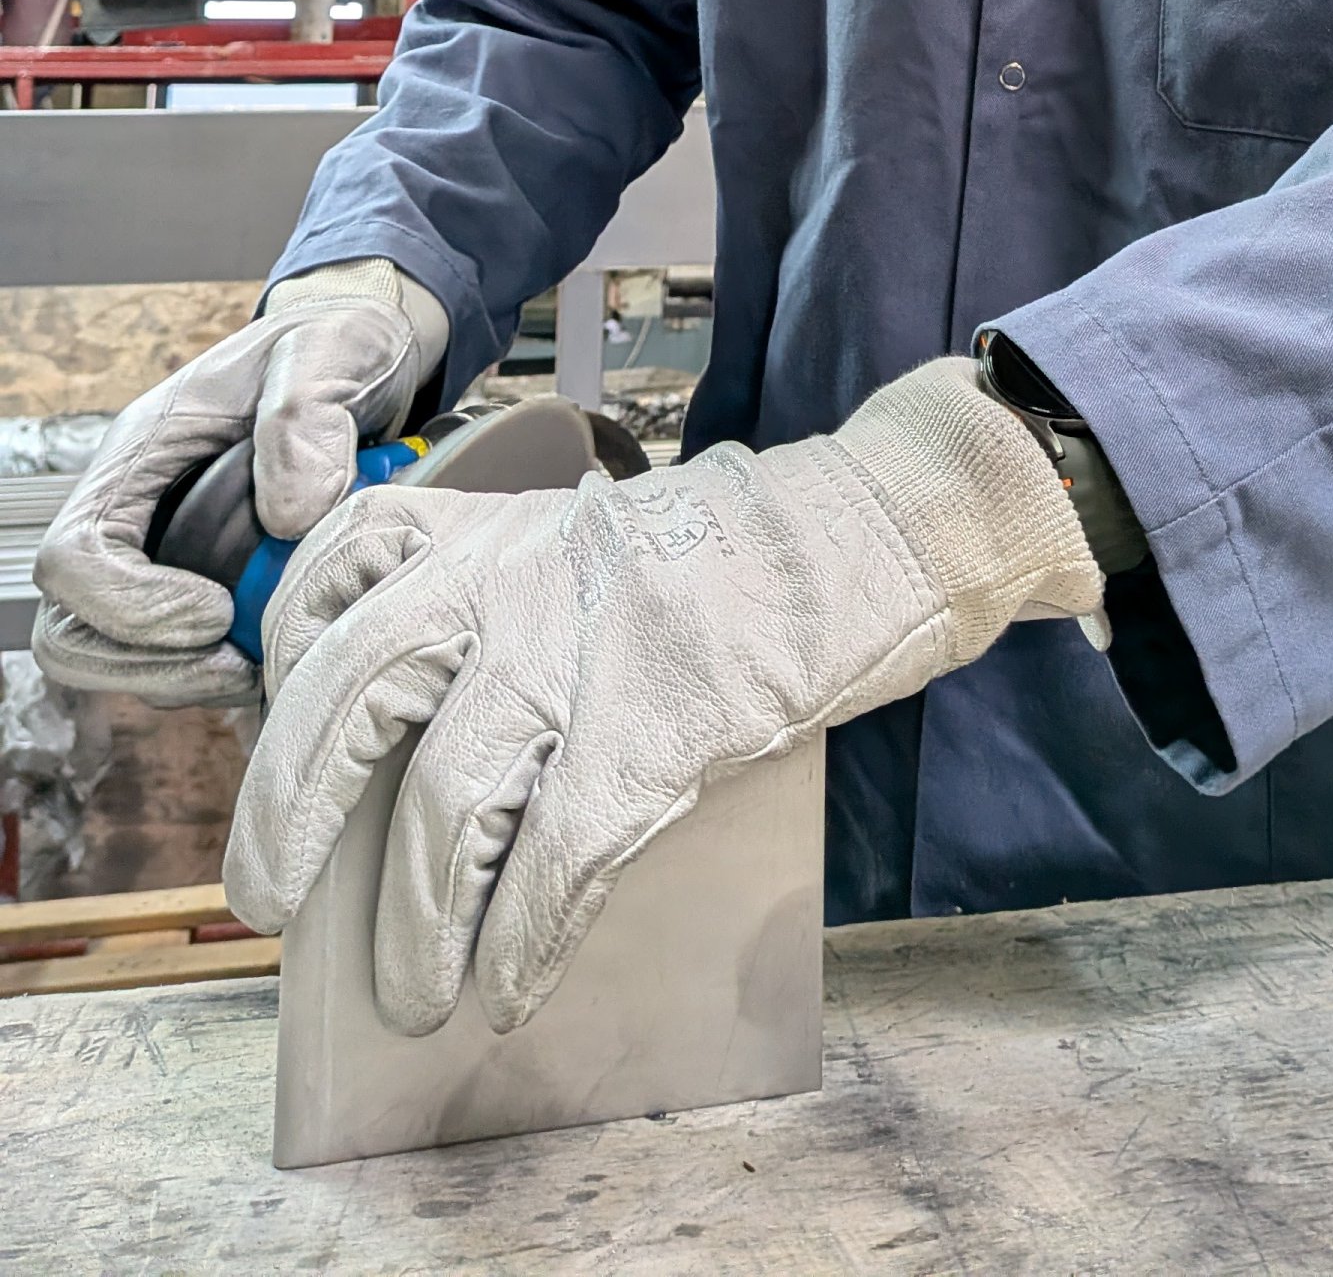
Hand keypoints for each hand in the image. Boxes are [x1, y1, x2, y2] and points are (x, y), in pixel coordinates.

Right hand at [32, 266, 449, 706]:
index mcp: (141, 452)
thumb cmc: (335, 345)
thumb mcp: (335, 349)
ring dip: (181, 678)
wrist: (361, 357)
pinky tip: (277, 656)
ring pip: (111, 655)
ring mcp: (159, 552)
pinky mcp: (196, 583)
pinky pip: (168, 657)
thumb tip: (290, 513)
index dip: (129, 605)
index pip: (73, 554)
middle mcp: (133, 511)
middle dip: (144, 661)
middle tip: (237, 661)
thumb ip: (306, 414)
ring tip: (259, 665)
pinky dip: (213, 675)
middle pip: (69, 626)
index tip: (216, 613)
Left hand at [224, 359, 1100, 1033]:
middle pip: (348, 692)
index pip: (339, 563)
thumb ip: (508, 587)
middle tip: (267, 895)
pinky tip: (510, 987)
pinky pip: (556, 862)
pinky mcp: (659, 731)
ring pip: (446, 804)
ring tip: (411, 993)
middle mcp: (517, 578)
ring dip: (414, 923)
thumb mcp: (598, 529)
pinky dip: (521, 940)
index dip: (286, 652)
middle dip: (288, 810)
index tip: (278, 722)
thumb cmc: (747, 546)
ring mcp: (584, 656)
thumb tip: (421, 721)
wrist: (880, 527)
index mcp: (501, 524)